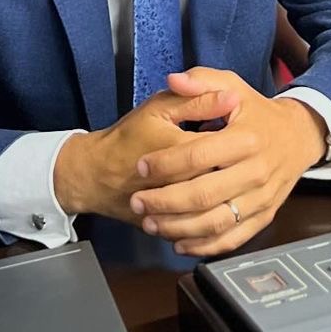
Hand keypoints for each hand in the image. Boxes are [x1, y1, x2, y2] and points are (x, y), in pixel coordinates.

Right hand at [53, 83, 238, 223]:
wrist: (96, 175)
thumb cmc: (129, 137)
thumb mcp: (160, 107)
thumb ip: (196, 99)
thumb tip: (231, 98)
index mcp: (181, 147)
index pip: (224, 146)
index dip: (234, 139)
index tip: (232, 132)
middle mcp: (180, 183)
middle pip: (225, 180)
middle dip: (232, 171)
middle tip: (229, 160)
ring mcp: (175, 212)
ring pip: (216, 211)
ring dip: (226, 198)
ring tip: (223, 181)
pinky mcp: (170, 230)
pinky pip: (202, 233)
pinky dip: (214, 223)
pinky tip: (215, 207)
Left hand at [129, 68, 327, 255]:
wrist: (299, 136)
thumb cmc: (259, 112)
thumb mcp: (233, 86)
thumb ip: (201, 81)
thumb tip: (174, 80)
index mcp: (247, 138)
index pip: (200, 154)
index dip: (167, 162)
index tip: (142, 165)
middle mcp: (257, 170)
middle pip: (204, 194)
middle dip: (164, 201)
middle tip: (138, 201)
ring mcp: (262, 197)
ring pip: (216, 222)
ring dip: (179, 228)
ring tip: (151, 223)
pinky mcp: (264, 215)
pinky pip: (232, 238)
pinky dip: (204, 246)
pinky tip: (179, 242)